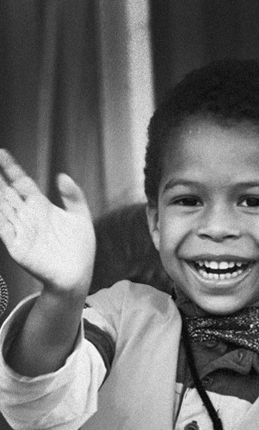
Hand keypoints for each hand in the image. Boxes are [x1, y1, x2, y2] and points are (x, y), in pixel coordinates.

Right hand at [0, 149, 94, 293]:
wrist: (78, 276)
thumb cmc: (80, 249)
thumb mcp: (80, 218)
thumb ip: (73, 197)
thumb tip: (62, 176)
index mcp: (41, 207)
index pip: (21, 183)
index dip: (11, 168)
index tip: (2, 153)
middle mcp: (27, 216)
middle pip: (7, 193)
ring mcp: (21, 230)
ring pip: (1, 208)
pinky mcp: (17, 246)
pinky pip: (3, 229)